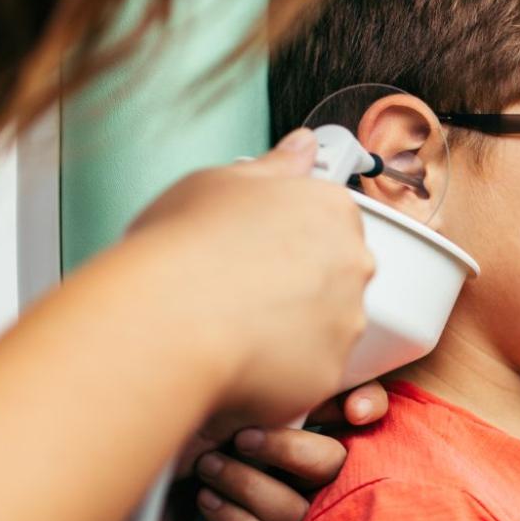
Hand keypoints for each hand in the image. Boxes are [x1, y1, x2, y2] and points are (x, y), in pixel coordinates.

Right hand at [122, 127, 373, 434]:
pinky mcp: (329, 374)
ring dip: (291, 330)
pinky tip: (237, 360)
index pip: (329, 220)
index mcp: (330, 208)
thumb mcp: (218, 183)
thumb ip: (275, 166)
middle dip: (296, 283)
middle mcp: (353, 263)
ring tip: (232, 328)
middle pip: (335, 274)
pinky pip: (307, 373)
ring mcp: (346, 321)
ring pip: (325, 327)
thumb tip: (305, 146)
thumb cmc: (181, 247)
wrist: (166, 324)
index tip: (258, 248)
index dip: (288, 236)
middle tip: (238, 289)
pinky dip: (279, 373)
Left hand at [146, 382, 389, 520]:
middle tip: (246, 438)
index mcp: (292, 423)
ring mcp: (276, 520)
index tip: (353, 412)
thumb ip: (257, 384)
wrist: (100, 498)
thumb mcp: (207, 396)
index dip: (366, 408)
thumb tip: (294, 368)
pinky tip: (207, 505)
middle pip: (334, 465)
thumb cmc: (153, 438)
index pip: (356, 412)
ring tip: (207, 468)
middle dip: (292, 451)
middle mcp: (290, 473)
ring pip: (298, 510)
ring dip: (250, 486)